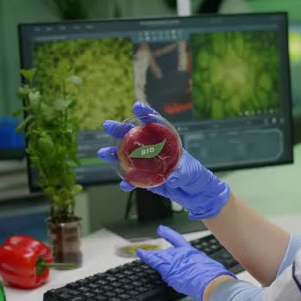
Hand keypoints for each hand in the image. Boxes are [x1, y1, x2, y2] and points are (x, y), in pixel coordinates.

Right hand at [97, 102, 230, 219]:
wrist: (197, 194)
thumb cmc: (196, 175)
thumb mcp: (190, 170)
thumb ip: (181, 171)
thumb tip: (172, 175)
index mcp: (166, 142)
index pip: (155, 124)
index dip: (146, 114)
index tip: (137, 106)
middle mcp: (154, 151)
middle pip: (135, 137)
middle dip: (120, 131)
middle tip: (107, 125)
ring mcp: (149, 165)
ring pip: (128, 157)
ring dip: (115, 155)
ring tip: (103, 153)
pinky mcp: (147, 181)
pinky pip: (134, 180)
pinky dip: (128, 183)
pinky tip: (123, 185)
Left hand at [137, 225, 234, 300]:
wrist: (211, 281)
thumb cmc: (214, 276)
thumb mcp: (209, 267)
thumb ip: (201, 266)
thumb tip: (202, 271)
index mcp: (192, 252)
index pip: (177, 240)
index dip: (168, 234)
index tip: (161, 229)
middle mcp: (182, 254)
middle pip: (167, 252)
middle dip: (160, 254)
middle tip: (150, 250)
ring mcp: (175, 261)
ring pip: (159, 256)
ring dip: (151, 256)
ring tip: (142, 252)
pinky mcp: (169, 269)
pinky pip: (154, 261)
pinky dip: (146, 256)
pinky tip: (141, 253)